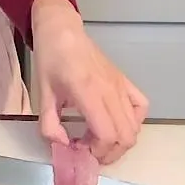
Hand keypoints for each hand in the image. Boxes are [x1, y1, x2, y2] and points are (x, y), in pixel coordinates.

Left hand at [30, 0, 148, 164]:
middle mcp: (110, 90)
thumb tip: (63, 146)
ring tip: (99, 139)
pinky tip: (116, 122)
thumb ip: (49, 125)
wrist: (63, 32)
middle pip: (126, 136)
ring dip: (119, 141)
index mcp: (88, 92)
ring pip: (135, 126)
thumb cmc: (51, 60)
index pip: (107, 134)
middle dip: (109, 153)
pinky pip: (142, 107)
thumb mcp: (42, 94)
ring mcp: (121, 85)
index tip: (80, 151)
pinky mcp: (125, 81)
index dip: (96, 152)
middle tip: (89, 151)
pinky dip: (134, 122)